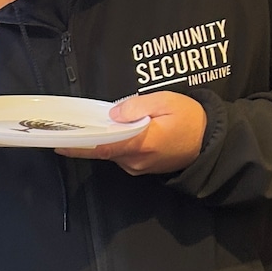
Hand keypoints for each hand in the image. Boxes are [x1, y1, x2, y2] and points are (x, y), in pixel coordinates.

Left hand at [60, 91, 206, 172]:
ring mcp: (139, 167)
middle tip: (75, 125)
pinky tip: (119, 131)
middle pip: (104, 150)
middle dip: (91, 138)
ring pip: (113, 153)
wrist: (211, 141)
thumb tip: (112, 114)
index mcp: (142, 143)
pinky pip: (122, 155)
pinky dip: (116, 144)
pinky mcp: (142, 168)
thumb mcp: (166, 102)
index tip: (60, 144)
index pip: (103, 147)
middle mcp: (136, 160)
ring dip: (106, 139)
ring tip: (104, 123)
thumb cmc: (191, 118)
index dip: (80, 146)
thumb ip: (137, 107)